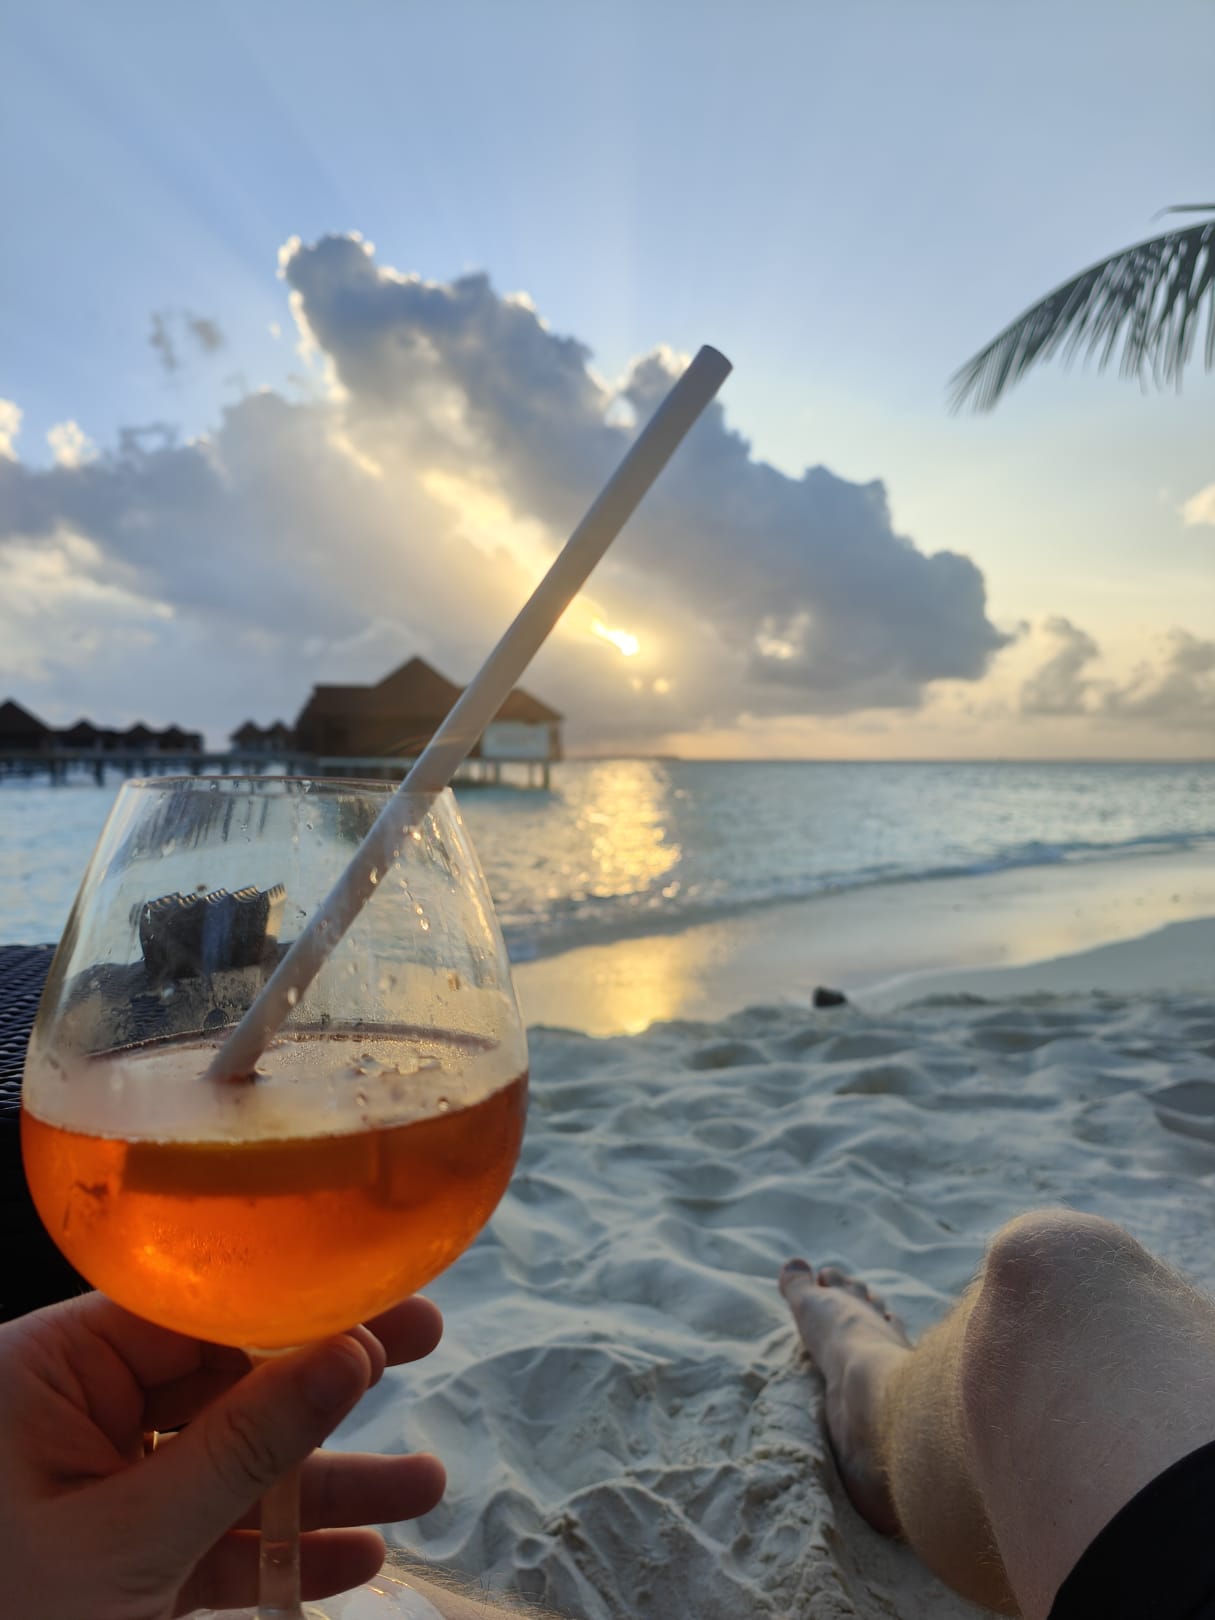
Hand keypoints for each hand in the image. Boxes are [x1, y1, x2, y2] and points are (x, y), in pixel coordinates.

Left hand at [0, 1290, 444, 1619]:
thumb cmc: (6, 1619)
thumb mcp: (128, 1540)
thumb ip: (243, 1448)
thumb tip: (351, 1355)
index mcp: (50, 1371)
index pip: (192, 1310)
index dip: (293, 1305)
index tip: (382, 1303)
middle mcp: (76, 1413)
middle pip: (226, 1380)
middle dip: (326, 1387)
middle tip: (426, 1346)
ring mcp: (100, 1489)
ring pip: (232, 1464)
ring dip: (325, 1484)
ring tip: (423, 1487)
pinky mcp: (118, 1558)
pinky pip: (211, 1535)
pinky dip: (279, 1549)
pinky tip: (355, 1558)